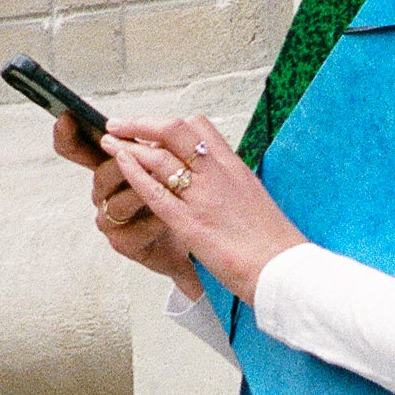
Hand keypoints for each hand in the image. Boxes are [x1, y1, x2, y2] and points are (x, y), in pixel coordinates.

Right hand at [56, 103, 198, 287]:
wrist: (188, 236)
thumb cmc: (172, 194)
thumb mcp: (161, 162)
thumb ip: (150, 144)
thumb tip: (151, 125)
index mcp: (107, 165)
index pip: (76, 149)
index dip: (67, 136)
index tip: (66, 119)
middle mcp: (103, 192)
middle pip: (100, 174)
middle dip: (121, 162)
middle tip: (139, 154)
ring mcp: (110, 219)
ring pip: (116, 204)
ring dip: (138, 192)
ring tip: (161, 182)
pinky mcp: (124, 243)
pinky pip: (135, 231)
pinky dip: (152, 221)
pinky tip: (167, 215)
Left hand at [101, 117, 304, 304]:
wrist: (284, 271)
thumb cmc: (274, 243)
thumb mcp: (255, 199)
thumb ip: (232, 185)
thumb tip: (218, 182)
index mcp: (235, 167)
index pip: (199, 127)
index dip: (169, 123)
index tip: (153, 128)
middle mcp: (218, 175)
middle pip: (174, 130)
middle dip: (141, 123)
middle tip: (120, 124)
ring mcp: (203, 198)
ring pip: (160, 156)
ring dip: (129, 144)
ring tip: (110, 140)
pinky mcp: (191, 224)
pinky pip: (155, 191)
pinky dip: (134, 172)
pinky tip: (119, 162)